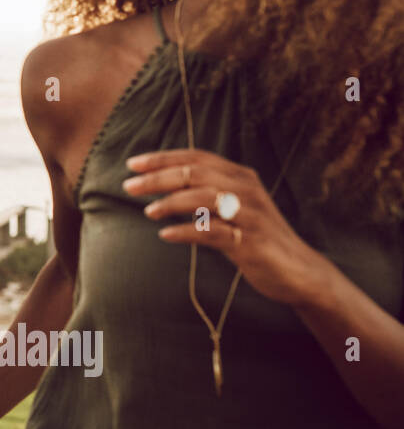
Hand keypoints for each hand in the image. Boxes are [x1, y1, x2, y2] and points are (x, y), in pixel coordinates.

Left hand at [126, 148, 334, 307]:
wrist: (299, 271)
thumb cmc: (256, 237)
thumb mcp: (232, 209)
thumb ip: (205, 193)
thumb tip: (162, 185)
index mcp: (240, 177)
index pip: (196, 158)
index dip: (163, 158)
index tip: (132, 164)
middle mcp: (247, 190)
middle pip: (196, 174)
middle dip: (159, 178)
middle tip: (129, 186)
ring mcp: (251, 215)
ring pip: (205, 198)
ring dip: (171, 203)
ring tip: (148, 211)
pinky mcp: (251, 242)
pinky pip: (214, 232)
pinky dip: (188, 231)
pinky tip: (166, 235)